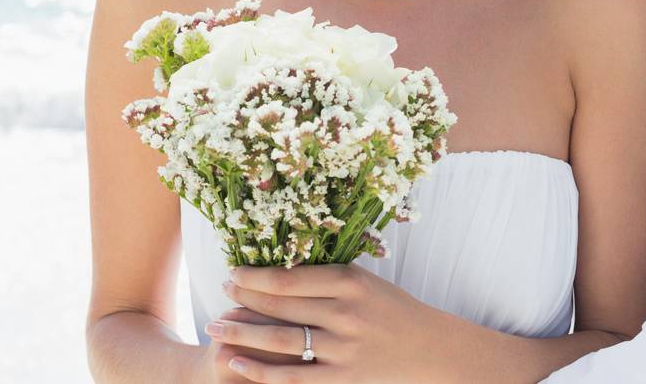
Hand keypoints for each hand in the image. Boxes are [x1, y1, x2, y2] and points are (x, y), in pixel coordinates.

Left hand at [216, 263, 460, 382]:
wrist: (428, 348)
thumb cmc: (392, 308)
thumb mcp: (365, 282)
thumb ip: (326, 277)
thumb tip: (274, 274)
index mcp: (350, 282)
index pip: (289, 279)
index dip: (254, 277)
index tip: (233, 273)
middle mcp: (345, 314)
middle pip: (279, 307)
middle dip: (242, 300)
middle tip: (219, 296)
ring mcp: (342, 349)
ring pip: (279, 340)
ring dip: (241, 333)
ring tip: (216, 327)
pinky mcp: (342, 379)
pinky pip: (291, 376)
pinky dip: (259, 370)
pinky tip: (236, 363)